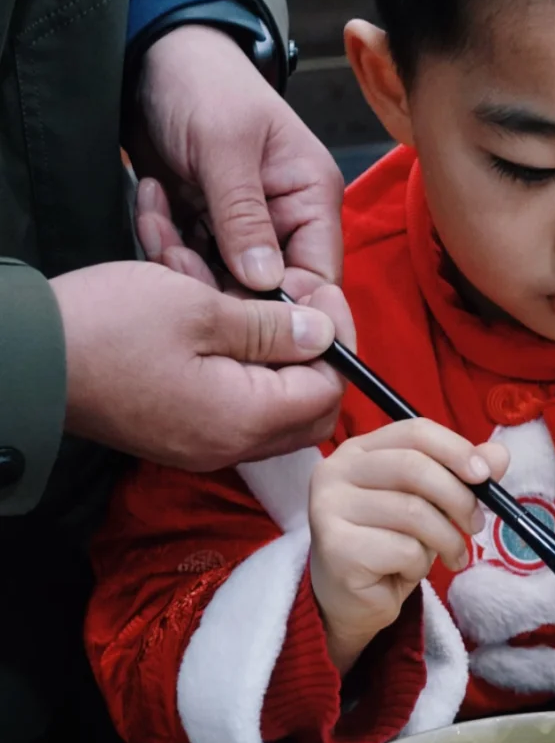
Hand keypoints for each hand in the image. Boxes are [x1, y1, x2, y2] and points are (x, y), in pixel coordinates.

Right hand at [52, 262, 345, 468]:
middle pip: (309, 410)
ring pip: (274, 410)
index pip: (328, 392)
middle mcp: (230, 447)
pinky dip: (244, 372)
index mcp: (244, 419)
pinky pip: (236, 411)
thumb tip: (325, 334)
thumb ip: (272, 328)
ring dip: (278, 362)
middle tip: (300, 306)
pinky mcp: (181, 437)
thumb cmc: (109, 327)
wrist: (27, 360)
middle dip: (316, 358)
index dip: (336, 341)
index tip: (319, 296)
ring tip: (257, 309)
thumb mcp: (201, 309)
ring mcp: (203, 447)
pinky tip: (224, 329)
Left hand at [130, 24, 343, 293]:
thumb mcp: (224, 145)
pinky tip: (153, 209)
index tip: (238, 310)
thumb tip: (265, 282)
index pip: (318, 276)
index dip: (285, 304)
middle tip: (177, 257)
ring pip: (225, 282)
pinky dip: (168, 248)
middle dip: (219, 284)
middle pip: (268, 290)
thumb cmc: (204, 84)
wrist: (154, 57)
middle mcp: (287, 221)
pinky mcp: (210, 230)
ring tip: (160, 223)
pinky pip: (193, 263)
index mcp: (312, 198)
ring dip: (186, 264)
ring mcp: (247, 229)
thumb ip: (243, 216)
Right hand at [309, 420, 509, 672]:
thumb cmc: (389, 546)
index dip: (457, 450)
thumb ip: (460, 476)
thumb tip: (499, 454)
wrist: (351, 602)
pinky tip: (408, 572)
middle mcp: (335, 471)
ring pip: (413, 512)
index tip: (485, 476)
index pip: (415, 432)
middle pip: (414, 468)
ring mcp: (329, 508)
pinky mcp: (336, 547)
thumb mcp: (430, 505)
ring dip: (446, 539)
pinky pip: (403, 549)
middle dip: (459, 498)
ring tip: (451, 555)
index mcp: (359, 450)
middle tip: (475, 525)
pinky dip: (419, 564)